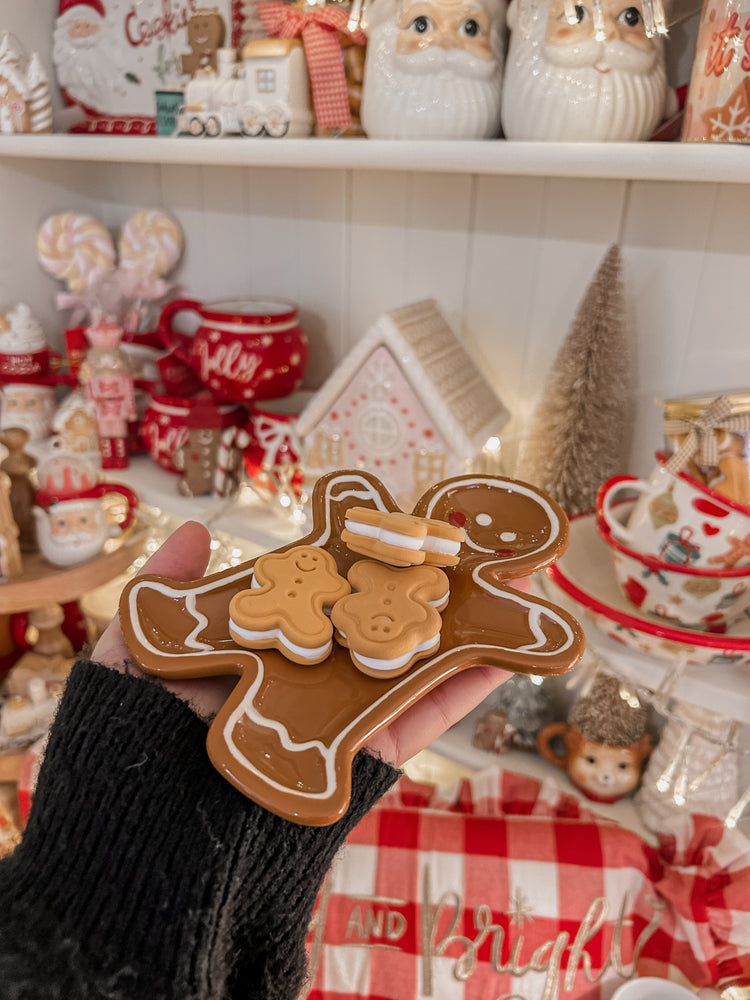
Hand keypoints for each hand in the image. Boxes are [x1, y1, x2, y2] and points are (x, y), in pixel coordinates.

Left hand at [94, 520, 509, 766]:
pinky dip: (470, 686)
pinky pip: (425, 717)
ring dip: (465, 624)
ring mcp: (343, 711)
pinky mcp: (368, 757)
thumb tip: (195, 527)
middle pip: (380, 617)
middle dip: (425, 580)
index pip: (322, 585)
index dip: (360, 549)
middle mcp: (311, 673)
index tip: (395, 513)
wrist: (148, 834)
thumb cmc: (130, 738)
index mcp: (263, 642)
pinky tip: (510, 648)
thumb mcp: (137, 651)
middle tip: (472, 537)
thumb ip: (169, 592)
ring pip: (415, 660)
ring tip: (514, 581)